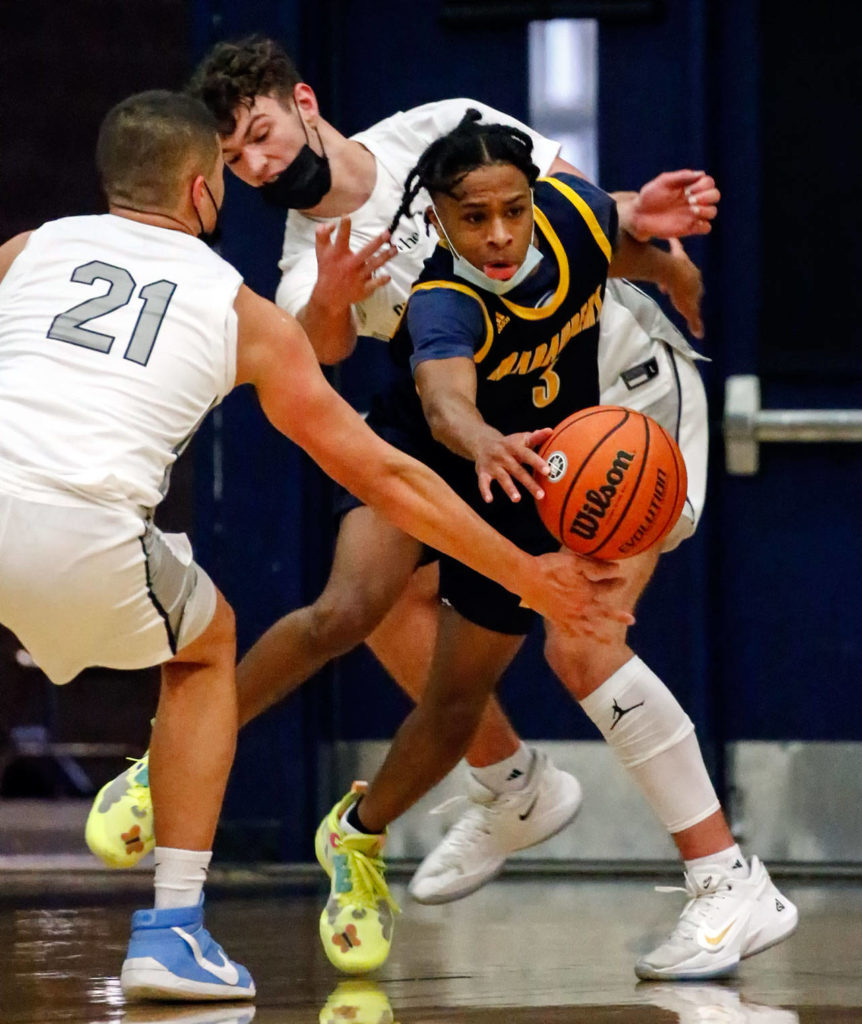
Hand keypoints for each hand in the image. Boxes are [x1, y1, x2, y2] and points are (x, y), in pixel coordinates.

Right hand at [313, 218, 396, 308]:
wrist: (329, 295)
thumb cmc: (327, 268)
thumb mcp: (321, 251)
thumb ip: (322, 234)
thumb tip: (331, 223)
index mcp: (338, 254)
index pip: (341, 238)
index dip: (343, 227)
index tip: (347, 216)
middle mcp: (349, 264)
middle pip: (365, 252)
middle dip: (376, 243)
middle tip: (387, 234)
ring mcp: (357, 277)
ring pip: (374, 265)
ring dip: (385, 257)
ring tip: (395, 249)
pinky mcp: (363, 288)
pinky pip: (374, 284)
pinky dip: (380, 281)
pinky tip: (388, 276)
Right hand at [474, 427, 552, 502]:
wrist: (483, 442)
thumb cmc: (509, 444)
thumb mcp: (521, 438)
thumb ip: (536, 437)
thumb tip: (550, 431)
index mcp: (514, 447)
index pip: (527, 455)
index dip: (537, 462)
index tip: (548, 471)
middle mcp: (503, 455)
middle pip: (518, 470)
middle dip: (529, 483)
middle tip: (541, 494)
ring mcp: (493, 465)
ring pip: (502, 478)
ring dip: (509, 488)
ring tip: (517, 499)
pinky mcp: (483, 472)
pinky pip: (483, 482)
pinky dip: (484, 491)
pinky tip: (489, 500)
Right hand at [520, 550, 635, 641]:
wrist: (526, 578)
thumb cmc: (550, 567)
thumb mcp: (575, 562)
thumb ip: (596, 567)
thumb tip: (617, 569)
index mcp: (587, 591)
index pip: (606, 588)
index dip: (615, 583)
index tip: (623, 580)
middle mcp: (581, 607)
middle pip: (603, 612)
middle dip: (617, 615)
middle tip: (632, 620)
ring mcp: (568, 615)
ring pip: (588, 627)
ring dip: (600, 634)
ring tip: (608, 642)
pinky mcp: (555, 619)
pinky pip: (569, 631)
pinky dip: (576, 635)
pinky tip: (579, 638)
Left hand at [629, 170, 719, 240]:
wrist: (639, 216)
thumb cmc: (650, 196)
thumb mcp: (663, 182)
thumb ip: (681, 176)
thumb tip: (701, 174)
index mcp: (690, 186)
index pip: (709, 183)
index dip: (704, 185)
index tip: (688, 190)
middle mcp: (695, 200)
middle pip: (715, 196)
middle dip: (707, 196)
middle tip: (690, 200)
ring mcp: (693, 215)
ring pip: (713, 212)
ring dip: (706, 210)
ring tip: (692, 210)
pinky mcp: (689, 228)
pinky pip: (706, 228)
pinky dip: (704, 226)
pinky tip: (693, 222)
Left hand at [658, 238, 704, 337]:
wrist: (674, 275)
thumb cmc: (681, 293)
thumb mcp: (688, 310)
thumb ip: (694, 321)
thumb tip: (700, 335)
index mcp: (698, 284)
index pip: (695, 291)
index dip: (687, 297)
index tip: (679, 301)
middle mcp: (694, 272)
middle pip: (688, 279)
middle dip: (680, 286)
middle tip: (670, 292)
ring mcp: (685, 263)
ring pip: (681, 266)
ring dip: (675, 273)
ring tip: (664, 282)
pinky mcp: (677, 255)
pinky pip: (677, 246)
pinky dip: (675, 242)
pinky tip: (672, 238)